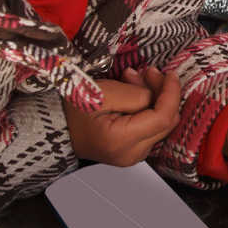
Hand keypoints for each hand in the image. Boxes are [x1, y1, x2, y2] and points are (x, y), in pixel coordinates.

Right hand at [63, 68, 180, 165]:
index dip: (171, 93)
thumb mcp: (104, 95)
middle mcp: (131, 154)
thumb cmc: (73, 112)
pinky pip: (152, 127)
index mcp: (122, 141)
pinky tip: (134, 93)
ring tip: (134, 79)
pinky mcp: (133, 150)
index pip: (163, 118)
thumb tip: (158, 94)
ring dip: (154, 98)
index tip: (170, 74)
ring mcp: (133, 155)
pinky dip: (148, 107)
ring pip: (161, 123)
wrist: (56, 128)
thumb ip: (136, 94)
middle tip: (148, 72)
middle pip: (166, 121)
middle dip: (162, 92)